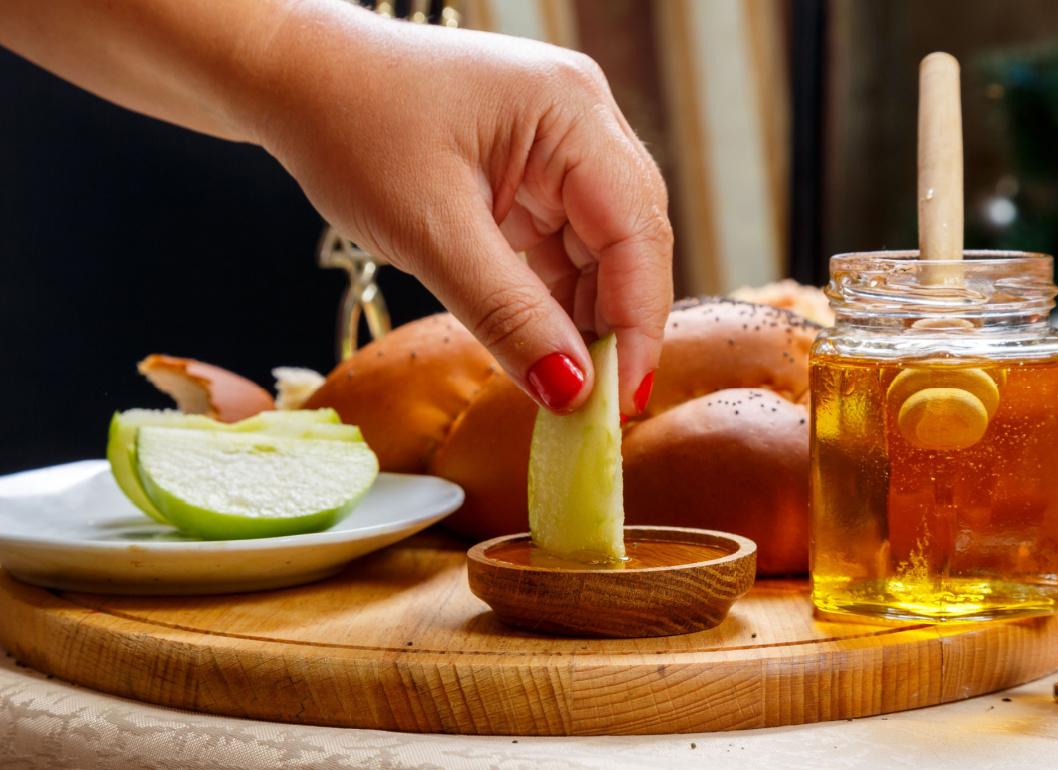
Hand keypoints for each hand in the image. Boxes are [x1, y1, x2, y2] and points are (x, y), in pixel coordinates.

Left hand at [251, 3, 672, 414]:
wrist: (291, 78)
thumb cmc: (349, 123)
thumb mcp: (429, 230)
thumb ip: (507, 314)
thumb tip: (571, 391)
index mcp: (570, 111)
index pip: (636, 231)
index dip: (637, 323)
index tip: (618, 401)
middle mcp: (578, 122)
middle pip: (626, 242)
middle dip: (613, 325)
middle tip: (593, 407)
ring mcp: (555, 146)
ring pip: (595, 252)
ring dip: (580, 319)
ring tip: (563, 385)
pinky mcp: (527, 172)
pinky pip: (558, 247)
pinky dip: (548, 300)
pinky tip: (539, 345)